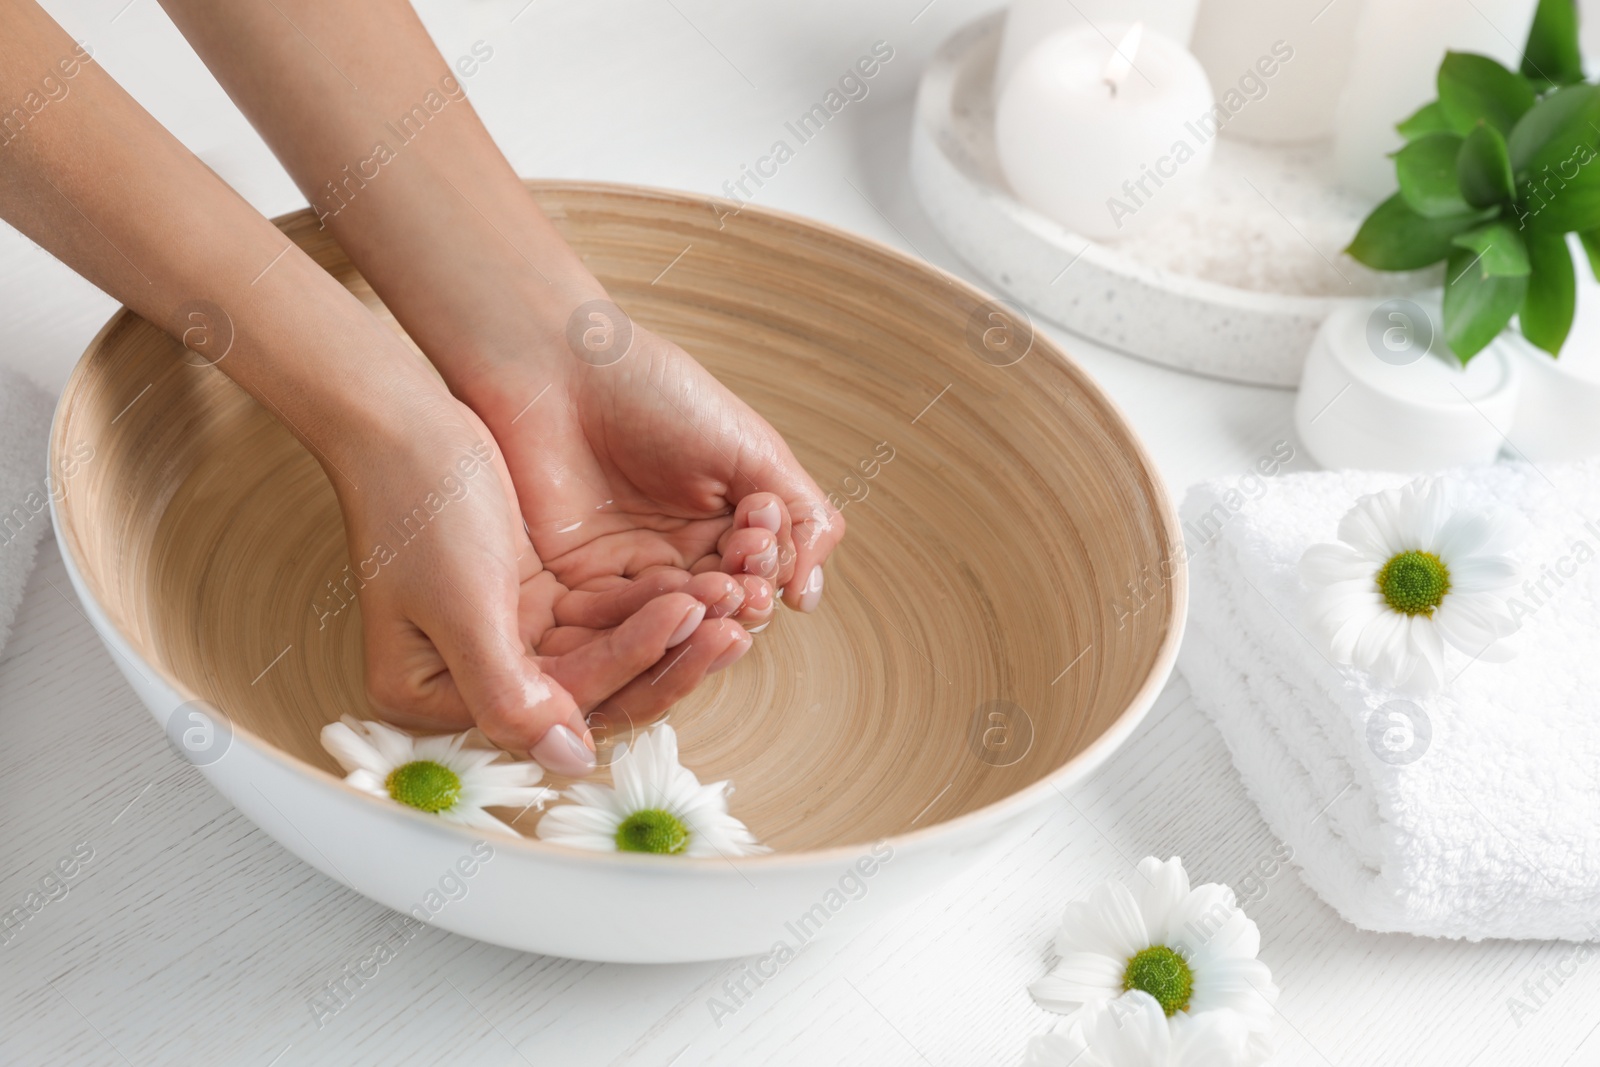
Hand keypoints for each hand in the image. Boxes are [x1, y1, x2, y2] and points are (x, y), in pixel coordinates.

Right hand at [333, 385, 755, 774]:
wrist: (401, 422)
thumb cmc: (415, 505)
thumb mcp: (462, 603)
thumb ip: (507, 692)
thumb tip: (567, 757)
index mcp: (435, 697)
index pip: (560, 704)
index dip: (631, 665)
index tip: (689, 619)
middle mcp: (473, 680)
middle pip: (590, 690)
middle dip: (666, 656)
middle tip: (733, 623)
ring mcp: (508, 641)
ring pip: (607, 655)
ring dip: (668, 629)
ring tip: (731, 598)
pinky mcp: (533, 602)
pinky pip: (604, 619)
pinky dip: (648, 601)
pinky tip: (699, 582)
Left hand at [457, 314, 845, 722]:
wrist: (558, 368)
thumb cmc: (656, 392)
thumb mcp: (750, 448)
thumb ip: (800, 515)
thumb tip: (808, 595)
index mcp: (727, 519)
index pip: (762, 570)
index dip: (769, 563)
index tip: (759, 533)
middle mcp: (682, 552)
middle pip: (724, 606)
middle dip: (740, 595)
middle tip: (742, 579)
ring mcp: (631, 571)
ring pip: (678, 623)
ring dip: (704, 616)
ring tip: (716, 591)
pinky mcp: (578, 586)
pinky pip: (622, 625)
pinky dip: (653, 622)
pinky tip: (673, 602)